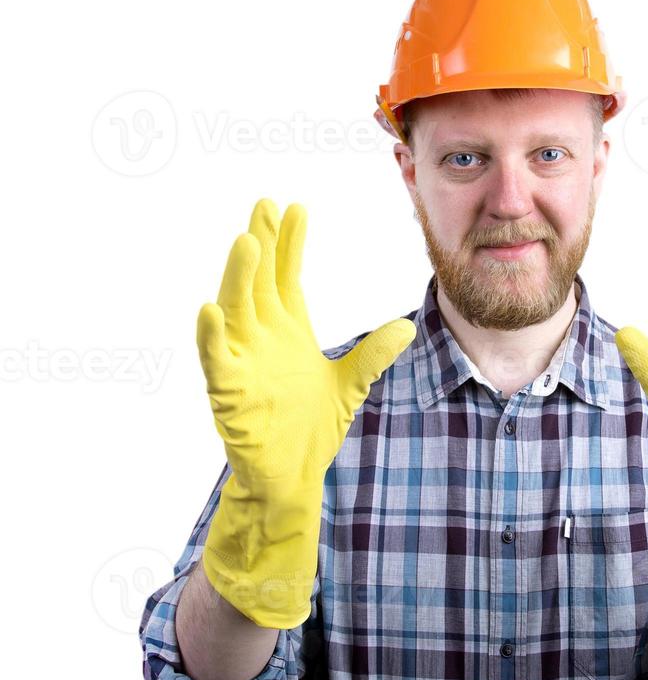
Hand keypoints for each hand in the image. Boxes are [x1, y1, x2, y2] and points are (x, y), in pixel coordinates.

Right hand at [197, 198, 416, 492]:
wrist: (292, 474)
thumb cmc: (311, 427)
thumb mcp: (351, 384)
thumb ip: (373, 355)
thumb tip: (406, 327)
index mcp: (287, 331)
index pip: (285, 277)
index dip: (289, 244)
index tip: (295, 208)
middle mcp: (261, 338)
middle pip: (258, 282)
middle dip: (262, 244)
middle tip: (264, 205)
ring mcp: (243, 362)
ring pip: (234, 311)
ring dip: (238, 277)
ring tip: (246, 242)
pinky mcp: (229, 392)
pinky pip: (215, 360)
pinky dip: (211, 336)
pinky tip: (210, 308)